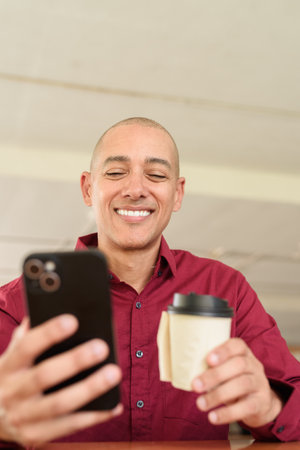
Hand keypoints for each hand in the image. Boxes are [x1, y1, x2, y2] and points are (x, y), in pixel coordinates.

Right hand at [0, 315, 121, 446]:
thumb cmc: (12, 375)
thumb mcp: (13, 354)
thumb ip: (29, 333)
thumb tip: (51, 305)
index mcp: (8, 366)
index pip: (26, 346)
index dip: (49, 333)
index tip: (72, 320)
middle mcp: (13, 392)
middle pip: (44, 376)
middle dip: (74, 361)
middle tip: (102, 347)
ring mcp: (23, 416)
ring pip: (59, 404)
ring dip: (89, 389)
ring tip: (114, 373)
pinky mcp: (35, 435)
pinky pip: (68, 427)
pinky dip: (94, 416)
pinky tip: (114, 404)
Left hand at [192, 338, 282, 427]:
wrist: (262, 402)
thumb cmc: (235, 380)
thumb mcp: (227, 369)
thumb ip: (213, 367)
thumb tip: (187, 371)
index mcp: (244, 353)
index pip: (237, 345)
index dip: (223, 351)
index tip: (208, 359)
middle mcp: (255, 366)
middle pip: (239, 365)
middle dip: (215, 375)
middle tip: (195, 385)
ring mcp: (260, 384)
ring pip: (242, 385)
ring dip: (218, 395)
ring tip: (200, 404)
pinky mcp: (261, 403)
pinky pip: (246, 407)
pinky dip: (228, 413)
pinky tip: (213, 417)